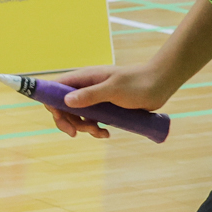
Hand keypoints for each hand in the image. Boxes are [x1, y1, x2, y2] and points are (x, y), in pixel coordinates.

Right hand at [47, 62, 173, 139]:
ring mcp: (95, 98)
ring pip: (78, 116)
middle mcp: (86, 87)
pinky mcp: (105, 108)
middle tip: (77, 133)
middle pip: (64, 106)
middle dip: (69, 121)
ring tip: (100, 132)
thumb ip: (90, 95)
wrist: (159, 85)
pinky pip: (92, 121)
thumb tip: (65, 101)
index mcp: (84, 78)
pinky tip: (107, 133)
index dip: (52, 102)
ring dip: (84, 127)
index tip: (59, 118)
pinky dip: (95, 129)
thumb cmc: (137, 83)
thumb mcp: (113, 90)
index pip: (56, 88)